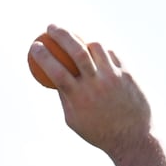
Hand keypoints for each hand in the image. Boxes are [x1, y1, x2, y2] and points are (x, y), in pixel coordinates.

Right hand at [32, 24, 152, 157]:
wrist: (131, 137)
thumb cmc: (97, 131)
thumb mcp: (73, 119)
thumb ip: (64, 96)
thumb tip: (53, 78)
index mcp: (78, 97)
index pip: (55, 70)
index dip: (43, 55)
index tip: (34, 45)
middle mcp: (95, 84)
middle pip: (75, 51)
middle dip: (61, 34)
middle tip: (50, 28)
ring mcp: (113, 77)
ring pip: (96, 47)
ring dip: (83, 40)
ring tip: (76, 40)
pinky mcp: (127, 74)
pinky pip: (111, 54)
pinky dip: (101, 51)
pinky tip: (95, 51)